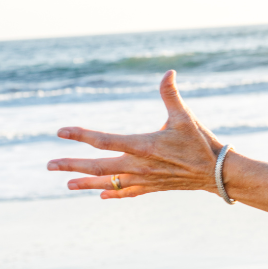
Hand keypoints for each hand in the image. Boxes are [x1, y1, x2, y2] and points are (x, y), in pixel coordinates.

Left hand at [47, 70, 221, 198]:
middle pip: (98, 167)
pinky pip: (128, 193)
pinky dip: (113, 194)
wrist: (218, 173)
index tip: (61, 131)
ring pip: (109, 183)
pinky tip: (101, 196)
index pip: (105, 140)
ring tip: (67, 183)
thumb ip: (171, 95)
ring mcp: (145, 179)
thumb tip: (168, 72)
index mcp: (144, 146)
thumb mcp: (185, 117)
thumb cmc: (201, 142)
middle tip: (49, 165)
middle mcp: (139, 166)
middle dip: (72, 165)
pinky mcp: (153, 187)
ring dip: (86, 183)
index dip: (81, 135)